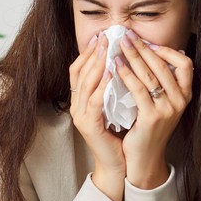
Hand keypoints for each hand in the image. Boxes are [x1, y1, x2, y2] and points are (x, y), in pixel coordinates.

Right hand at [68, 33, 124, 200]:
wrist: (119, 164)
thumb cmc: (120, 135)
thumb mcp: (115, 105)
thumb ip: (114, 87)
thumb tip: (123, 62)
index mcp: (81, 100)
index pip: (78, 69)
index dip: (88, 52)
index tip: (101, 35)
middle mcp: (76, 106)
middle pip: (79, 72)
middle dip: (93, 52)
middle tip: (106, 36)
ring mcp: (81, 116)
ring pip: (85, 84)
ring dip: (97, 64)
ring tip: (108, 49)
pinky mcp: (90, 126)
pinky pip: (95, 101)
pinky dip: (103, 86)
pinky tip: (113, 73)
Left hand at [112, 32, 193, 189]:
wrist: (143, 158)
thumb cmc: (148, 128)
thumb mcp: (160, 103)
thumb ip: (160, 83)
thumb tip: (148, 53)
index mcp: (185, 95)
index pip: (186, 64)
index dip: (168, 51)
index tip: (149, 43)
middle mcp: (181, 101)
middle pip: (163, 66)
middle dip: (143, 48)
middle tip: (127, 35)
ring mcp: (168, 109)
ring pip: (150, 75)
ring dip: (133, 57)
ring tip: (119, 45)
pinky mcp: (152, 117)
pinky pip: (138, 89)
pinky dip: (126, 74)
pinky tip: (115, 66)